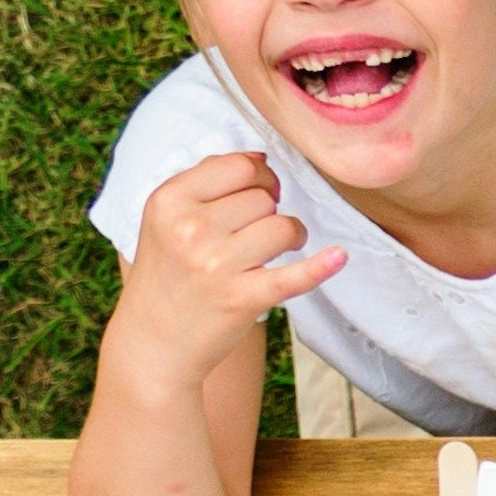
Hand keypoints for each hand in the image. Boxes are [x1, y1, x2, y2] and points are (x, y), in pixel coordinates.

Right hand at [108, 152, 342, 398]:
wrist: (155, 339)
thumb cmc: (169, 274)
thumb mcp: (166, 218)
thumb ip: (204, 182)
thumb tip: (257, 156)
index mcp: (169, 200)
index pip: (238, 166)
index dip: (261, 175)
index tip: (264, 190)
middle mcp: (190, 228)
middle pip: (264, 198)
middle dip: (271, 210)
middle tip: (259, 231)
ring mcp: (217, 264)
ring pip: (284, 227)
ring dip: (291, 237)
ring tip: (276, 250)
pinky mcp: (242, 298)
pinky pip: (294, 275)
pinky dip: (321, 266)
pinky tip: (339, 257)